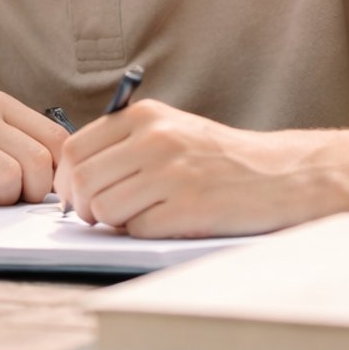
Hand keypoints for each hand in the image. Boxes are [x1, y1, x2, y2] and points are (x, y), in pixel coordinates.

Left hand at [56, 100, 342, 237]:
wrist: (282, 176)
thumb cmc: (221, 158)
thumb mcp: (171, 130)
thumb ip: (124, 144)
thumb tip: (73, 178)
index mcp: (145, 117)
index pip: (74, 149)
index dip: (66, 180)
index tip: (75, 195)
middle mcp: (155, 140)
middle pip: (82, 181)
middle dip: (82, 206)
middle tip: (97, 216)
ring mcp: (171, 174)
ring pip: (103, 209)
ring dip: (113, 222)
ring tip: (139, 215)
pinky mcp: (188, 208)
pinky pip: (136, 230)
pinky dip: (144, 233)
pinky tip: (168, 221)